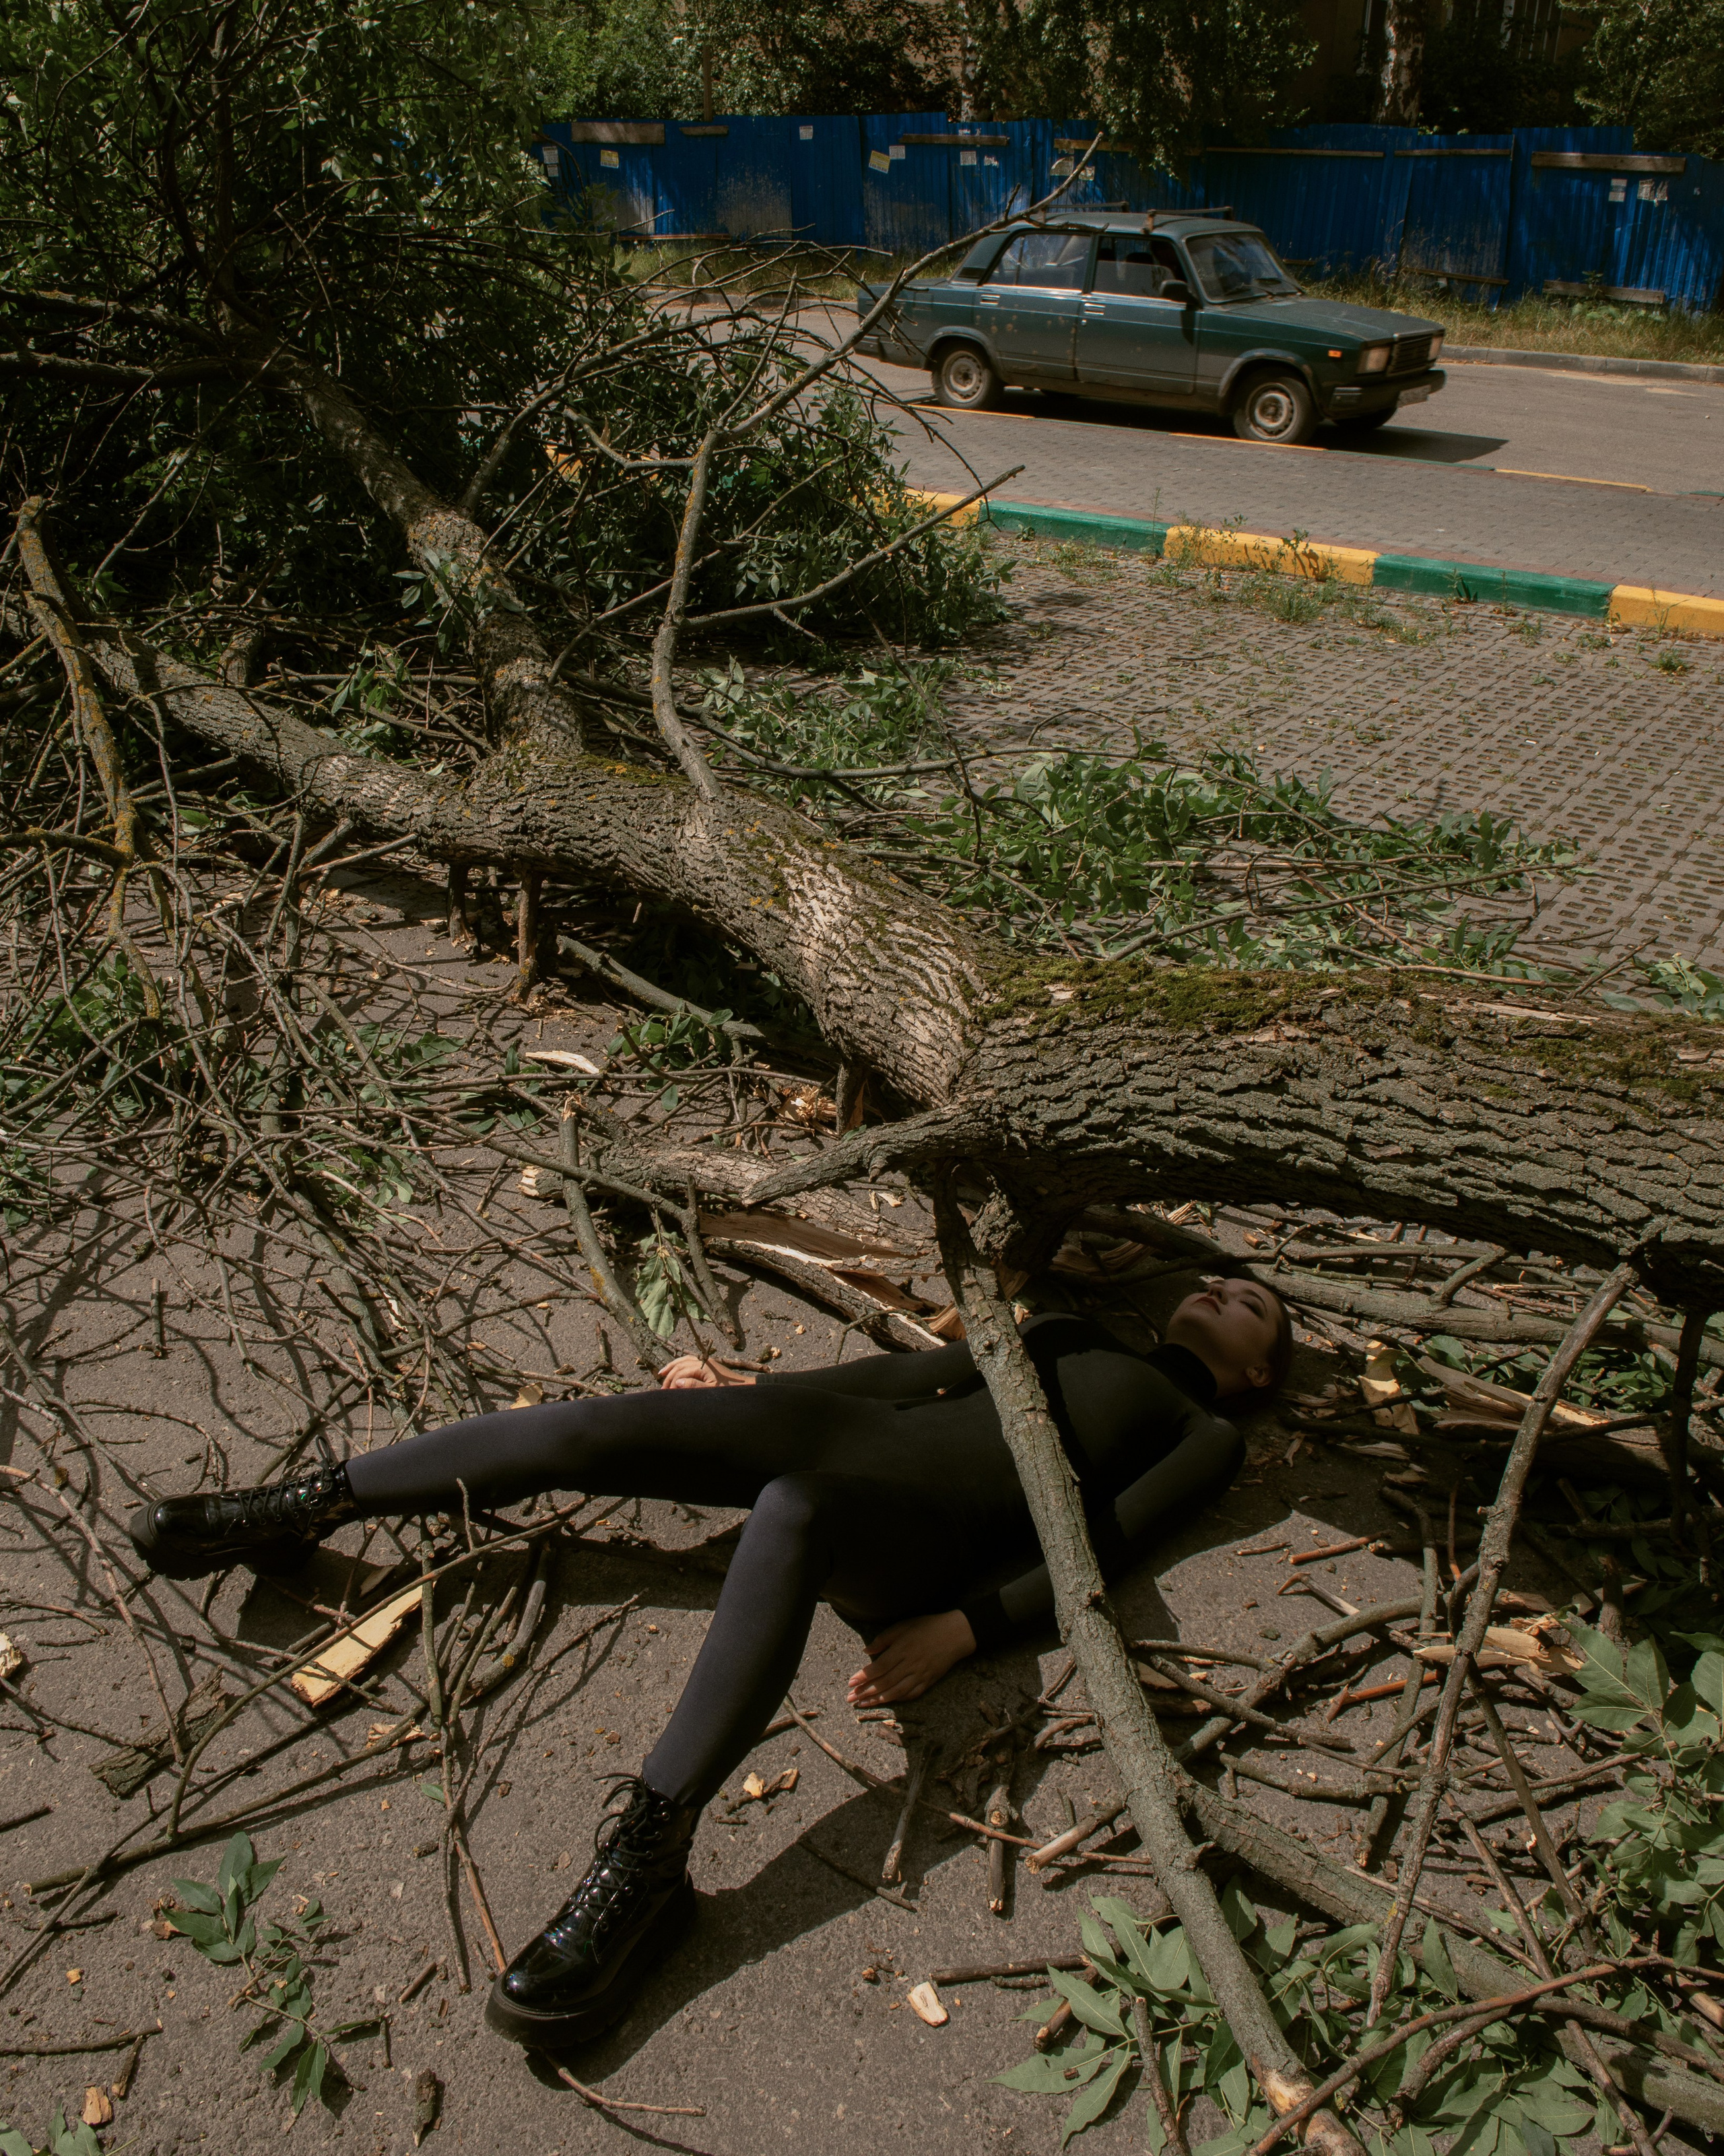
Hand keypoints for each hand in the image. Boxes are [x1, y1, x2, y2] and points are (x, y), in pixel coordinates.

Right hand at [657, 1354, 757, 1390]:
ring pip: (683, 1361)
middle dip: (669, 1377)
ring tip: (661, 1375)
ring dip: (672, 1367)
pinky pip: (689, 1361)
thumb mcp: (712, 1391)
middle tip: (663, 1391)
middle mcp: (703, 1361)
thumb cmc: (729, 1391)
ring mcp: (705, 1362)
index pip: (681, 1373)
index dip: (672, 1383)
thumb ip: (694, 1386)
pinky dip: (680, 1364)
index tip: (667, 1394)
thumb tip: (678, 1382)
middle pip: (680, 1366)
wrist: (744, 1387)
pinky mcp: (707, 1365)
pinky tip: (675, 1370)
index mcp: (703, 1367)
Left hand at [847, 1610, 976, 1708]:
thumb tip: (866, 1651)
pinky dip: (898, 1699)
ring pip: (896, 1691)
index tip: (850, 1682)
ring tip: (863, 1704)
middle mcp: (910, 1664)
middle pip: (884, 1682)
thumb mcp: (903, 1625)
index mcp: (902, 1649)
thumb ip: (884, 1639)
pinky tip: (887, 1701)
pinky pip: (911, 1694)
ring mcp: (920, 1675)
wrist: (955, 1635)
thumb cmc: (927, 1627)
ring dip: (878, 1699)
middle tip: (850, 1699)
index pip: (879, 1667)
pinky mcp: (928, 1681)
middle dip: (866, 1692)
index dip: (864, 1676)